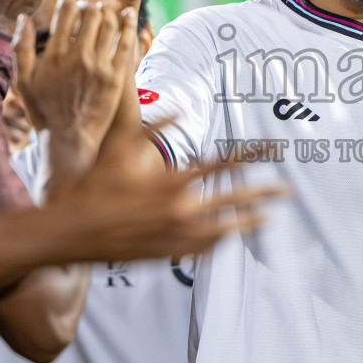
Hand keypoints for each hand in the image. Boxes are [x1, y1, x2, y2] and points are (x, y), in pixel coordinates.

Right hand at [13, 0, 123, 178]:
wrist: (68, 140)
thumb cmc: (43, 111)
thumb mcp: (23, 81)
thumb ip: (21, 47)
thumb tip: (23, 17)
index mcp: (54, 55)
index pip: (65, 15)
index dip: (68, 3)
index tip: (70, 1)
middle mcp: (77, 57)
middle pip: (89, 16)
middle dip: (89, 5)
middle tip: (89, 5)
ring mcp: (98, 67)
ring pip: (108, 26)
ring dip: (107, 12)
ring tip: (105, 10)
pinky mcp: (116, 78)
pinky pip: (125, 44)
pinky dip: (128, 25)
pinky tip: (128, 15)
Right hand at [63, 117, 283, 263]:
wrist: (74, 231)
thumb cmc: (95, 187)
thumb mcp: (122, 147)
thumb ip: (157, 126)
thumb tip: (182, 108)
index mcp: (175, 180)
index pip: (226, 163)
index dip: (254, 154)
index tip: (274, 148)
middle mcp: (181, 209)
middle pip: (236, 198)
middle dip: (265, 193)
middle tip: (288, 191)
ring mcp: (177, 235)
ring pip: (226, 229)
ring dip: (248, 222)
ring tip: (268, 219)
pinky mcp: (169, 253)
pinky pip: (204, 248)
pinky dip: (220, 241)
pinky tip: (230, 236)